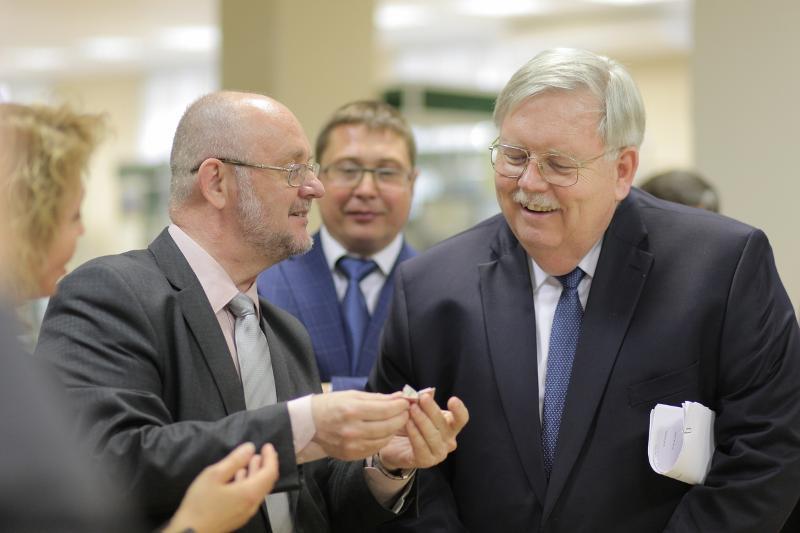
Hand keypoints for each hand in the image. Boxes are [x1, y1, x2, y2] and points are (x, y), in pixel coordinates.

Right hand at [163, 442, 278, 532]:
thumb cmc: (200, 503)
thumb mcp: (214, 475)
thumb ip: (234, 460)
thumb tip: (250, 448)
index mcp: (250, 492)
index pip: (270, 472)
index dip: (271, 457)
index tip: (267, 445)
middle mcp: (253, 503)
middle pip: (267, 482)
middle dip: (266, 464)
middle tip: (262, 452)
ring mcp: (246, 512)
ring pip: (258, 489)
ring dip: (257, 473)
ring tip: (252, 460)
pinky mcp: (238, 517)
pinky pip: (251, 496)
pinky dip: (250, 483)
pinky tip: (239, 477)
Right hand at [311, 390, 409, 460]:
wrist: (308, 425)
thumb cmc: (330, 405)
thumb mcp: (352, 395)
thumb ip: (378, 398)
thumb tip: (400, 396)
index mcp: (351, 410)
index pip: (386, 409)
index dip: (400, 406)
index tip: (406, 401)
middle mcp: (352, 430)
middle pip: (388, 426)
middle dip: (401, 418)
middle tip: (406, 411)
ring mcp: (351, 445)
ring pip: (384, 439)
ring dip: (395, 430)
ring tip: (397, 421)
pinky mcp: (351, 455)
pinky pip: (375, 448)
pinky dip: (384, 439)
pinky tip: (384, 431)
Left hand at [379, 394, 468, 470]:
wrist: (395, 447)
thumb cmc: (410, 426)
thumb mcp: (417, 410)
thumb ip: (424, 401)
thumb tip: (428, 391)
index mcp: (450, 426)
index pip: (461, 418)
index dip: (459, 410)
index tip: (452, 400)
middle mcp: (449, 441)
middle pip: (444, 423)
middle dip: (432, 409)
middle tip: (421, 398)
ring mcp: (439, 453)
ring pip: (433, 435)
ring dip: (422, 421)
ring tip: (411, 409)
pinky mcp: (426, 461)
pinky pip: (421, 446)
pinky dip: (415, 434)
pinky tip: (408, 424)